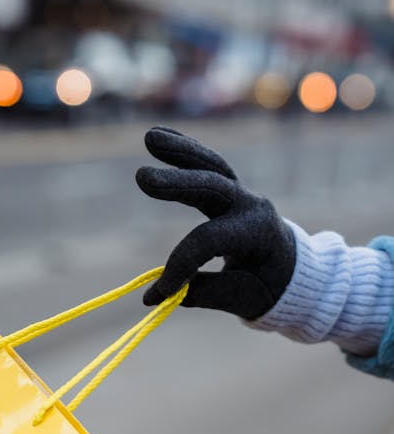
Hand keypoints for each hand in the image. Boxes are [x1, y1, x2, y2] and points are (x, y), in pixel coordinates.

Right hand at [136, 127, 295, 319]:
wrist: (292, 270)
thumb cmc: (265, 287)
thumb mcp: (240, 298)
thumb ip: (200, 293)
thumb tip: (155, 296)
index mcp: (257, 233)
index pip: (208, 241)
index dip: (179, 265)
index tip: (159, 292)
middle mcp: (251, 205)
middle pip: (212, 186)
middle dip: (176, 182)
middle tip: (141, 177)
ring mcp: (242, 192)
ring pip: (211, 165)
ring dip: (180, 151)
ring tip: (150, 136)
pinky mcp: (231, 189)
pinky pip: (208, 165)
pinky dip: (185, 151)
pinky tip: (159, 135)